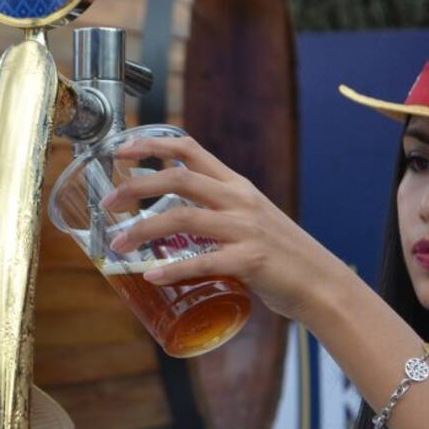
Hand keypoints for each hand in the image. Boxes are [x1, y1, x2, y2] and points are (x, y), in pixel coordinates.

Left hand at [99, 133, 343, 320]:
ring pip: (183, 219)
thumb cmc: (283, 256)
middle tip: (106, 204)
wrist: (322, 284)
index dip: (151, 145)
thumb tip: (175, 223)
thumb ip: (219, 214)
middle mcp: (240, 200)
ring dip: (143, 230)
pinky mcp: (250, 262)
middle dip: (135, 187)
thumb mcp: (252, 219)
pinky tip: (152, 277)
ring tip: (117, 245)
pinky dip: (173, 270)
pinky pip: (203, 263)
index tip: (120, 151)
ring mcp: (246, 230)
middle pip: (178, 179)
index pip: (190, 149)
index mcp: (237, 186)